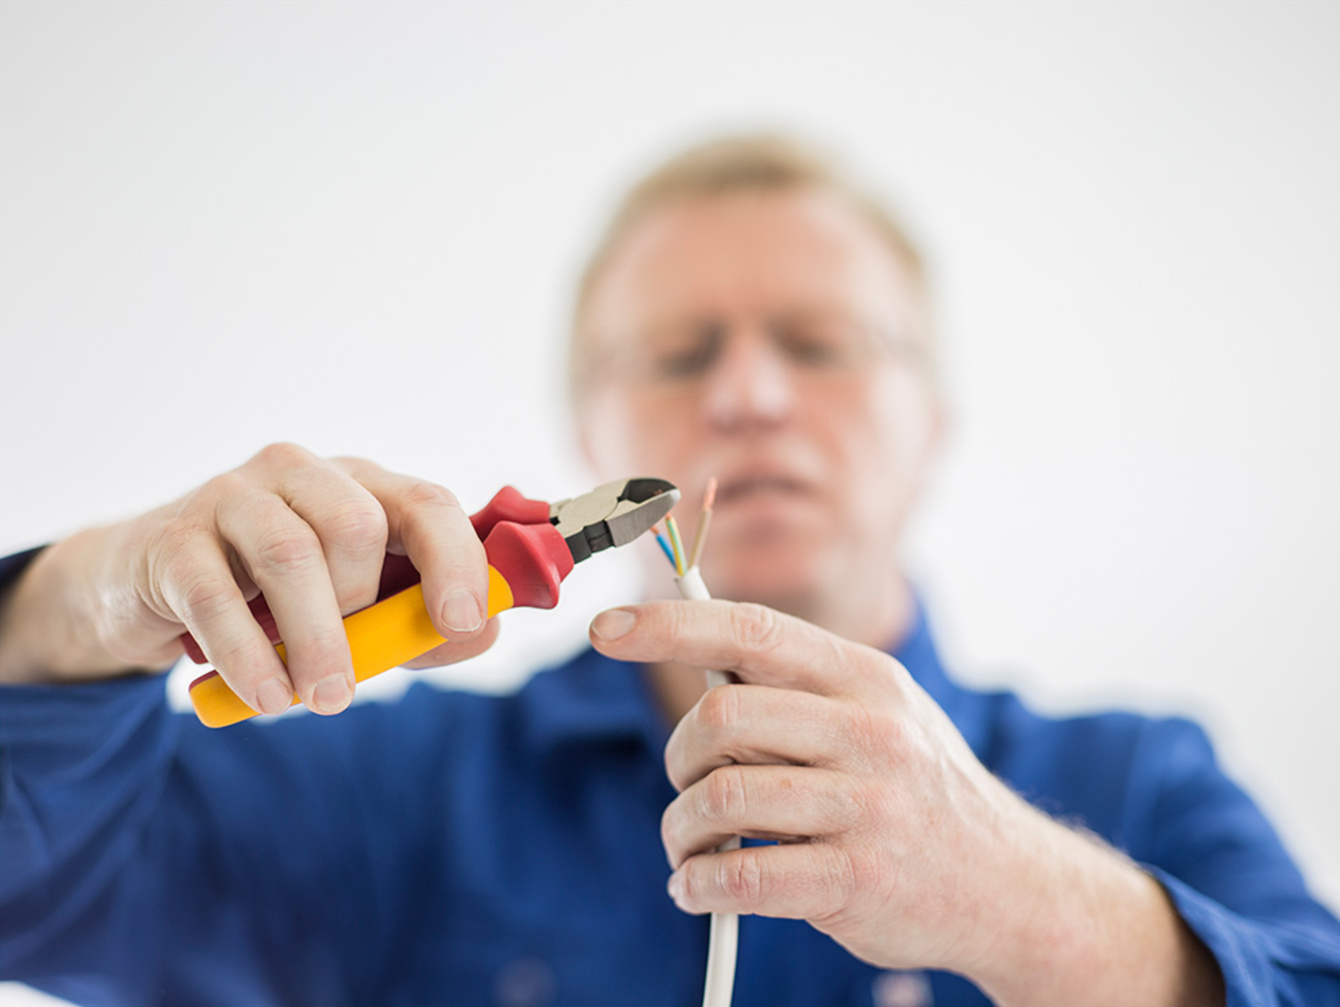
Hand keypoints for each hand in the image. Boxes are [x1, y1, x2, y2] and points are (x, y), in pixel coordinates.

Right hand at [0, 444, 497, 714]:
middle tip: (357, 674)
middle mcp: (300, 474)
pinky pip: (217, 598)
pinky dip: (251, 657)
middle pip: (357, 524)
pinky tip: (269, 698)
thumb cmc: (272, 595)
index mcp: (359, 484)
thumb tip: (481, 631)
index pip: (425, 501)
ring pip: (290, 555)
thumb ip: (415, 622)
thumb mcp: (353, 607)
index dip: (455, 560)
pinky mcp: (173, 540)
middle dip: (367, 607)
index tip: (463, 620)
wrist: (147, 584)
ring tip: (323, 699)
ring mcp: (232, 498)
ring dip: (317, 639)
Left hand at [590, 598, 1023, 971]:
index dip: (669, 626)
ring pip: (722, 797)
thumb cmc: (916, 789)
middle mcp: (869, 731)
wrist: (1010, 886)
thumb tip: (693, 655)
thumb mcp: (880, 712)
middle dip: (679, 755)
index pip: (750, 630)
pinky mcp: (859, 880)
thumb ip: (798, 686)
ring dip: (681, 829)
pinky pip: (743, 877)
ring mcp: (868, 807)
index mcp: (865, 677)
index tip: (605, 631)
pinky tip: (698, 890)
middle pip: (721, 714)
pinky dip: (699, 887)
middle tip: (685, 785)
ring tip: (688, 848)